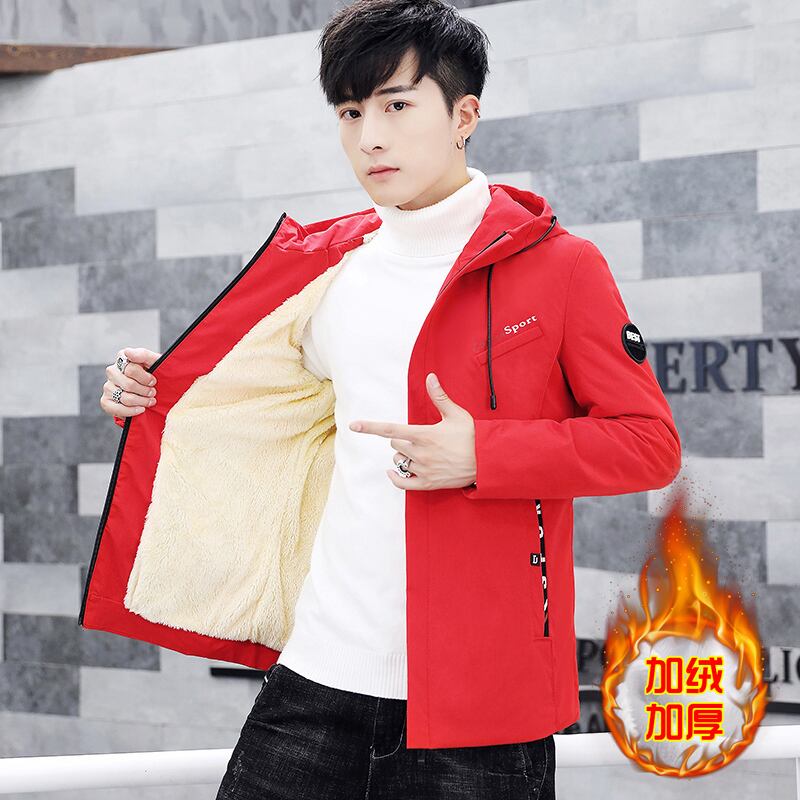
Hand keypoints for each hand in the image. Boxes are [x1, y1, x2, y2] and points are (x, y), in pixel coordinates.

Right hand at [100, 347, 161, 420]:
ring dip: (141, 402)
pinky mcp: (106, 401)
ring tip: (150, 401)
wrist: (154, 391)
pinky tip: (141, 409)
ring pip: (125, 397)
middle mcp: (112, 371)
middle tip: (153, 393)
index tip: (153, 381)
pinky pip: (116, 409)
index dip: (145, 378)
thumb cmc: (155, 373)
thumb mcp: (155, 361)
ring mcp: (108, 386)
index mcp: (123, 358)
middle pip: (128, 385)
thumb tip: (127, 352)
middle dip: (145, 391)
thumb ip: (143, 354)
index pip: (131, 369)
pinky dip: (131, 411)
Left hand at [348, 372, 476, 490]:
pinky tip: (393, 472)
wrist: (487, 461)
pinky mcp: (428, 483)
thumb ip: (439, 396)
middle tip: (417, 438)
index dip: (370, 427)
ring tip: (419, 453)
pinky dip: (395, 478)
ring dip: (403, 456)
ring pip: (399, 461)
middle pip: (395, 445)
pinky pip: (402, 483)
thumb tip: (430, 377)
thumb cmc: (472, 436)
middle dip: (400, 440)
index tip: (353, 425)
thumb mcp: (456, 414)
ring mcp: (423, 470)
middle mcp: (421, 453)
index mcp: (424, 435)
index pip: (390, 429)